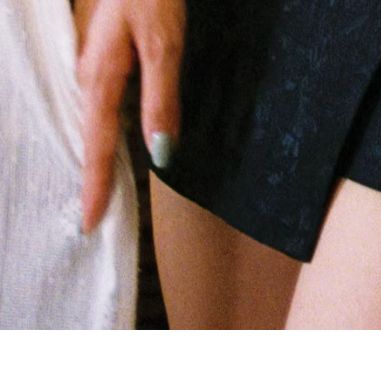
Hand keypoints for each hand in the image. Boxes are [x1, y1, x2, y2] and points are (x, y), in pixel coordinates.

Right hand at [73, 0, 184, 232]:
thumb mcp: (165, 47)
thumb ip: (161, 99)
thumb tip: (160, 153)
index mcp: (100, 78)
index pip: (97, 145)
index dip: (95, 185)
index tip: (90, 221)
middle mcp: (88, 77)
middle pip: (88, 139)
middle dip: (91, 179)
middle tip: (92, 220)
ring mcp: (91, 67)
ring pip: (92, 122)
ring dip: (96, 158)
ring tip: (96, 195)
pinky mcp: (101, 59)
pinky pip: (98, 105)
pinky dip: (102, 131)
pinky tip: (105, 144)